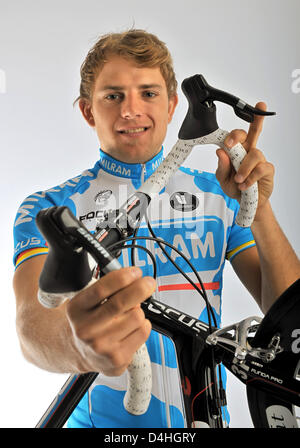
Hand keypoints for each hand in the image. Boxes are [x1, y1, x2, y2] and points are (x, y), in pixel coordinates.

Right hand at [66, 267, 154, 375]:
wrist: (76, 352)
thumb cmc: (86, 321)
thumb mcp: (85, 301)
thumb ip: (106, 288)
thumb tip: (133, 278)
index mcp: (76, 310)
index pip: (101, 290)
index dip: (123, 278)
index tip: (135, 272)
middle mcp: (86, 329)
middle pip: (121, 303)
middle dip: (140, 288)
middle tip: (148, 282)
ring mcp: (102, 346)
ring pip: (137, 316)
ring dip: (138, 310)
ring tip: (128, 313)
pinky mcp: (117, 358)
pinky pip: (143, 331)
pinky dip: (143, 324)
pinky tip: (131, 326)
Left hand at [215, 102, 274, 218]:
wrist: (244, 202)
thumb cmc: (234, 187)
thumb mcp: (223, 179)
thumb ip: (222, 166)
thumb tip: (220, 152)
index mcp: (237, 152)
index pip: (237, 136)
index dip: (233, 135)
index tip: (226, 143)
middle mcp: (249, 153)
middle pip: (252, 134)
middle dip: (246, 132)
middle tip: (231, 143)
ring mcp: (259, 160)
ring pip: (255, 154)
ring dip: (244, 168)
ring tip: (238, 180)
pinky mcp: (267, 170)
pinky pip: (260, 168)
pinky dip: (250, 178)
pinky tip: (245, 185)